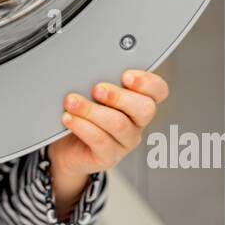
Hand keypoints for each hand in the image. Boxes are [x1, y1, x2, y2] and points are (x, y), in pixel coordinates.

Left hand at [47, 69, 169, 215]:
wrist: (66, 147)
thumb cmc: (82, 114)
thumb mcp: (92, 93)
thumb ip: (100, 80)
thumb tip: (91, 67)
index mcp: (138, 102)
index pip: (158, 91)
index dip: (147, 82)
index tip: (126, 75)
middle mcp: (135, 123)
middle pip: (145, 109)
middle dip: (119, 96)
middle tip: (97, 89)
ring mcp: (124, 142)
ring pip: (118, 124)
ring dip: (92, 109)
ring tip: (72, 102)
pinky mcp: (108, 157)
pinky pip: (100, 140)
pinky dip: (82, 126)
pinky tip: (69, 118)